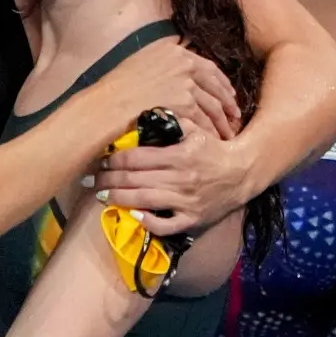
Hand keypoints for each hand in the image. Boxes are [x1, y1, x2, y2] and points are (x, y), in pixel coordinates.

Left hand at [95, 126, 250, 234]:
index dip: (114, 160)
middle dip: (108, 180)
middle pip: (134, 180)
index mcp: (178, 155)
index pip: (137, 158)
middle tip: (91, 180)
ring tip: (101, 196)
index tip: (99, 160)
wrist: (244, 172)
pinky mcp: (193, 218)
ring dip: (119, 199)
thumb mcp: (197, 131)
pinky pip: (166, 225)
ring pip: (144, 201)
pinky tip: (133, 215)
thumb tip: (148, 111)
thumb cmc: (215, 150)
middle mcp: (180, 179)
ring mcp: (186, 201)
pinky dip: (148, 222)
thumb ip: (174, 121)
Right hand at [96, 41, 240, 141]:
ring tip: (226, 133)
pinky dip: (210, 131)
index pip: (206, 66)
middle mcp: (182, 61)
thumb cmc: (113, 92)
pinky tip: (212, 140)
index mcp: (172, 51)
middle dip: (227, 102)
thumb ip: (161, 67)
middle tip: (234, 116)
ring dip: (222, 120)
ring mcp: (184, 81)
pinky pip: (204, 119)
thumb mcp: (138, 67)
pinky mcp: (184, 101)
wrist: (103, 107)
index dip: (220, 83)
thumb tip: (175, 76)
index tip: (228, 95)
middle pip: (215, 84)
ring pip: (212, 104)